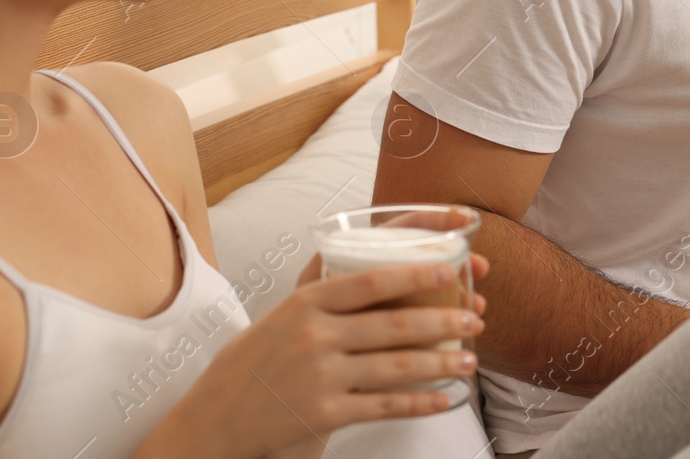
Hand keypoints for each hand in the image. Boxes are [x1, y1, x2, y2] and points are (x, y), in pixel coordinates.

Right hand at [152, 262, 485, 458]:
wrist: (214, 420)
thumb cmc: (255, 363)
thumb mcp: (281, 316)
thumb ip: (325, 294)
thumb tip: (382, 274)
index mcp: (306, 302)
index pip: (371, 279)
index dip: (417, 272)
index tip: (451, 269)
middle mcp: (314, 335)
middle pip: (395, 323)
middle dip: (444, 320)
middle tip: (475, 318)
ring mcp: (320, 376)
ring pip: (397, 366)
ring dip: (441, 363)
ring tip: (470, 360)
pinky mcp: (324, 414)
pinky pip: (384, 406)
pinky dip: (420, 403)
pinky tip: (444, 400)